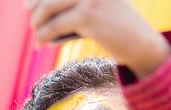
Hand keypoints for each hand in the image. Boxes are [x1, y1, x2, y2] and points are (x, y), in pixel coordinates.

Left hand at [27, 0, 170, 76]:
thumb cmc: (117, 28)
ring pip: (48, 8)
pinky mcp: (87, 16)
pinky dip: (43, 36)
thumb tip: (37, 7)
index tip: (28, 5)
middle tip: (32, 22)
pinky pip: (55, 25)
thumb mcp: (97, 7)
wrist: (142, 44)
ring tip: (37, 37)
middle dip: (36, 8)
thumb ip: (76, 3)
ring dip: (38, 24)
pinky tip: (40, 44)